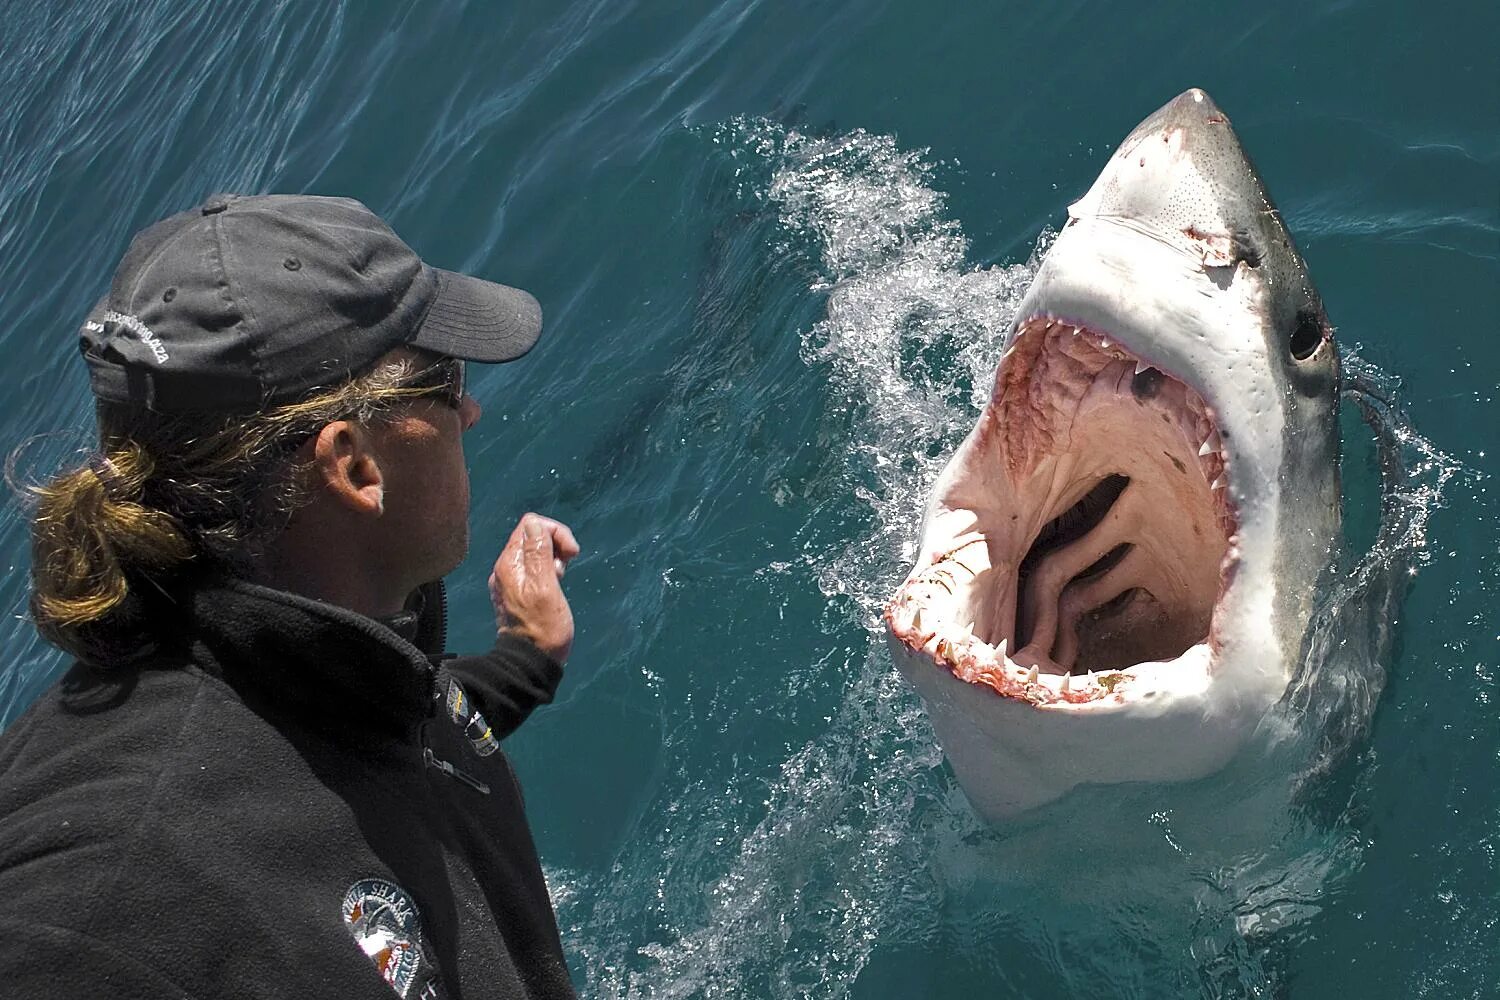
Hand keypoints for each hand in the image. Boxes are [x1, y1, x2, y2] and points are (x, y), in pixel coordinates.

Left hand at [489, 513, 579, 662]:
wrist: (531, 662)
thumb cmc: (543, 628)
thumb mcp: (546, 588)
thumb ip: (539, 554)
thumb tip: (535, 523)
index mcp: (510, 564)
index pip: (531, 525)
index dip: (556, 532)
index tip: (571, 554)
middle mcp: (505, 568)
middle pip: (532, 535)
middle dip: (556, 545)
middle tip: (566, 568)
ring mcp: (510, 580)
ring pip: (534, 551)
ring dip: (554, 558)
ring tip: (560, 579)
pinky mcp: (517, 591)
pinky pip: (533, 568)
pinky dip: (548, 570)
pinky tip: (554, 586)